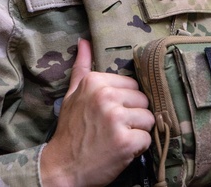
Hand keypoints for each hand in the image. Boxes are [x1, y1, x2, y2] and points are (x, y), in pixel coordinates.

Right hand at [40, 38, 154, 186]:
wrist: (61, 168)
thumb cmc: (70, 131)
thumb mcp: (71, 95)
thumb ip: (82, 67)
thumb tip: (84, 41)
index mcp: (95, 82)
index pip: (132, 85)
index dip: (125, 102)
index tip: (109, 114)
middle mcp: (106, 96)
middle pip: (143, 100)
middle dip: (134, 116)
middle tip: (114, 128)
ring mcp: (116, 118)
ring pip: (149, 119)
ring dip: (137, 132)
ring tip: (117, 139)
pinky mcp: (126, 141)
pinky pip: (147, 138)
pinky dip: (138, 148)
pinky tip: (120, 150)